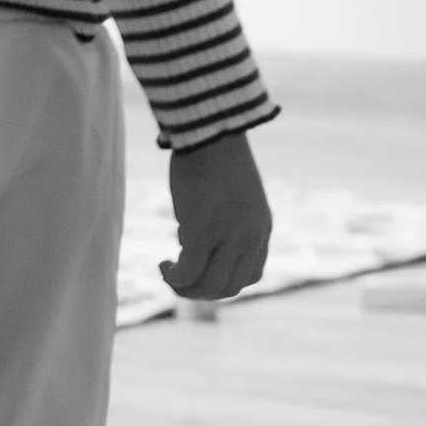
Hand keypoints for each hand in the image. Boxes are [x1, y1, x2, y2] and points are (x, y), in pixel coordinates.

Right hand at [162, 131, 273, 301]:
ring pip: (209, 288)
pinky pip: (187, 274)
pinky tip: (162, 264)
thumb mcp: (234, 198)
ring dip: (185, 289)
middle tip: (178, 277)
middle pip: (229, 288)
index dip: (224, 281)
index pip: (251, 276)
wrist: (211, 134)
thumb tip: (191, 242)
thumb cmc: (216, 159)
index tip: (202, 270)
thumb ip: (226, 224)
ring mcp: (230, 237)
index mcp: (262, 229)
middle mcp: (251, 237)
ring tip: (168, 273)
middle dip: (201, 291)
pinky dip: (173, 277)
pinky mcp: (203, 233)